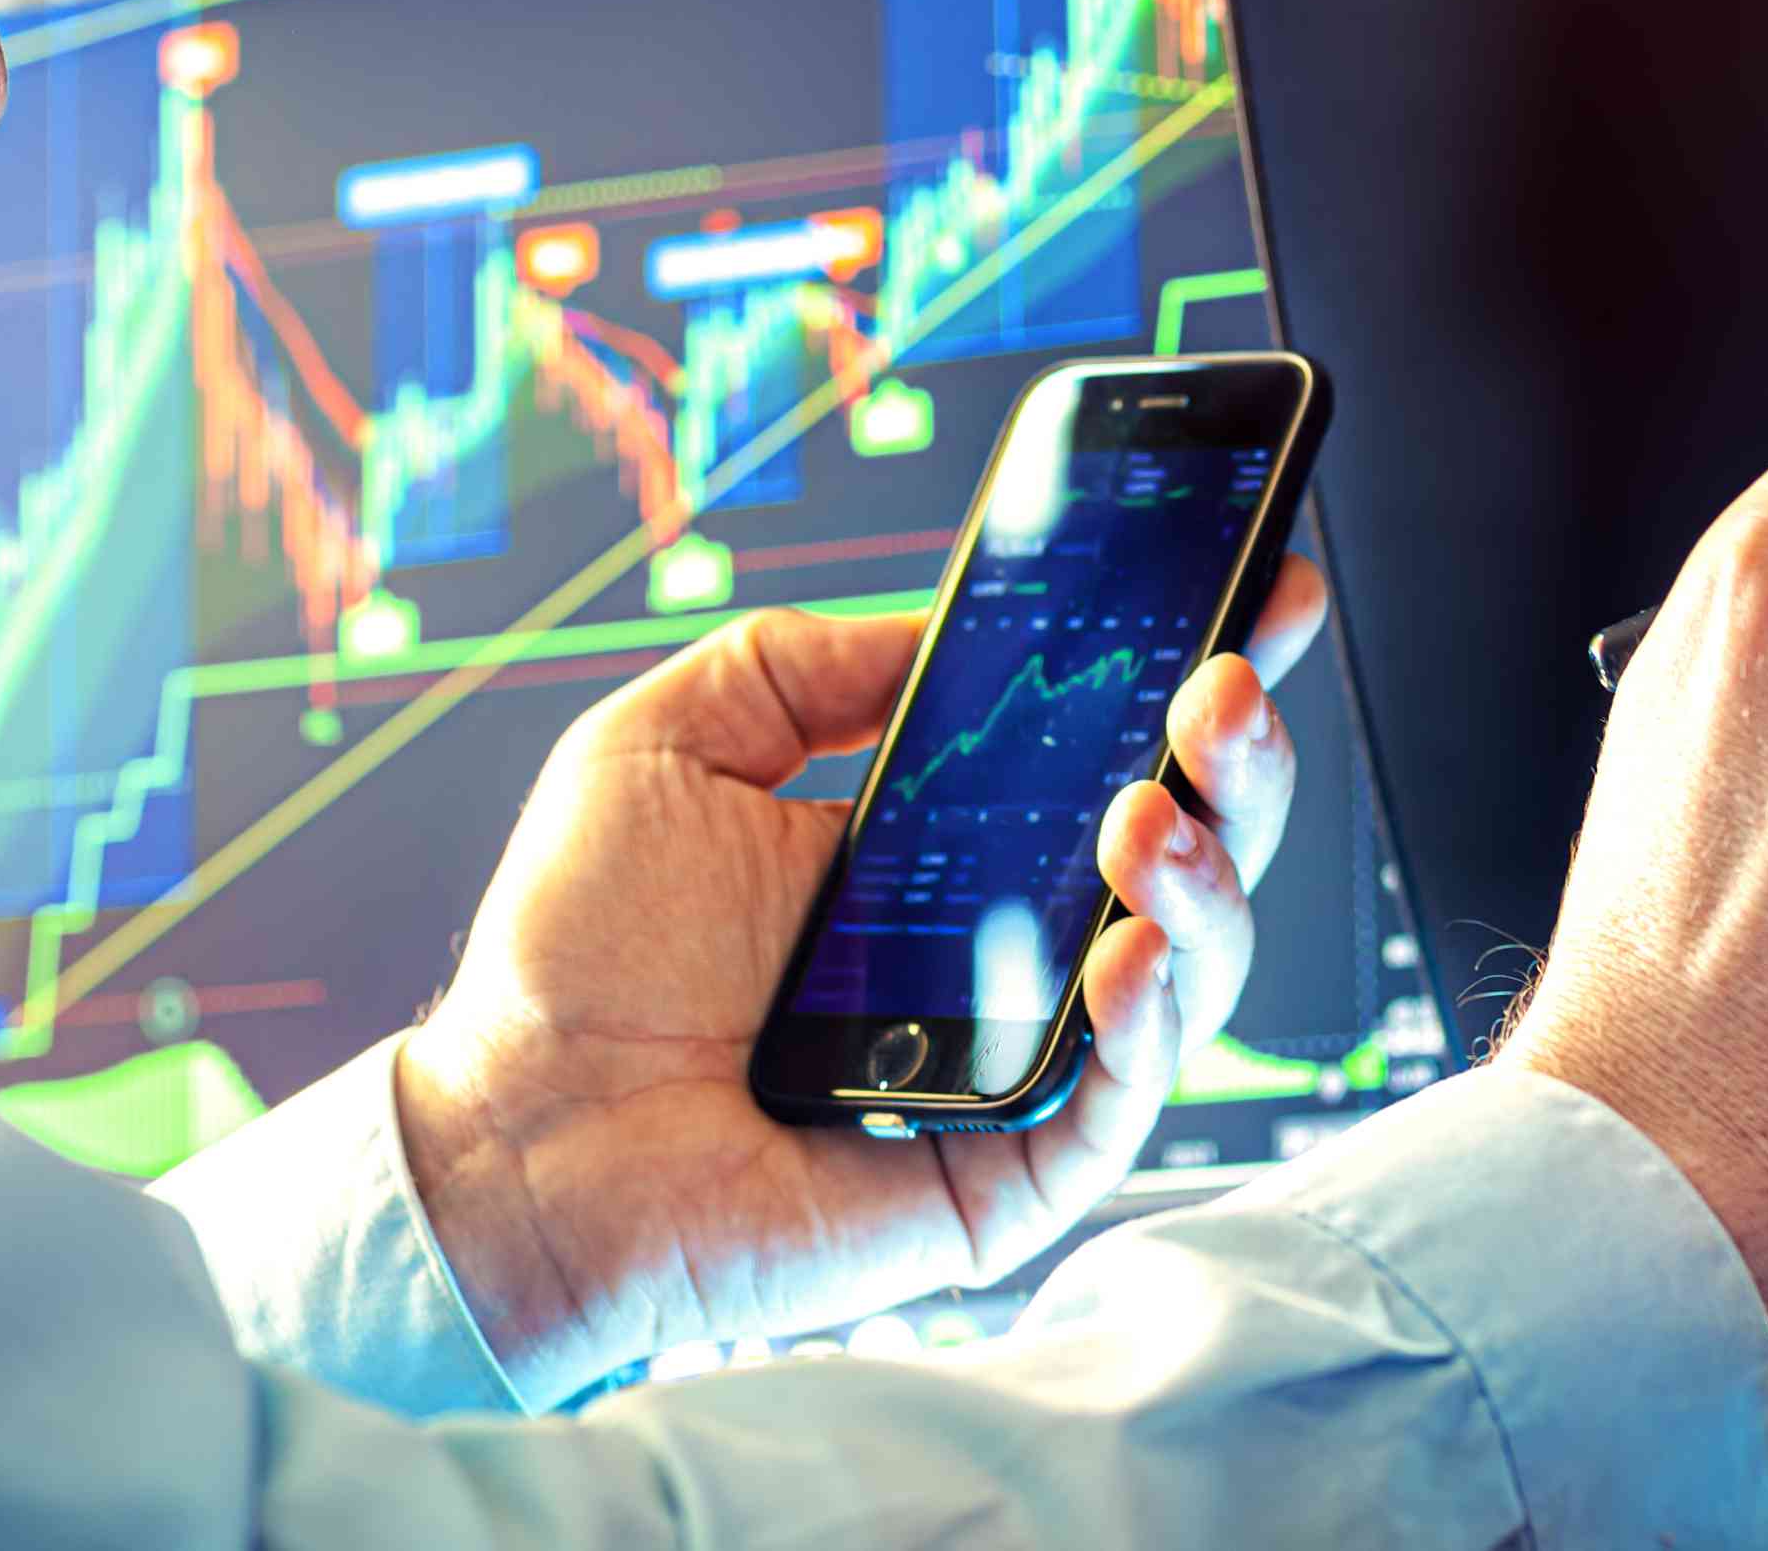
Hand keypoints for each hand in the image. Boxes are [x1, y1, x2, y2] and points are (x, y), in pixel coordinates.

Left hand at [391, 564, 1329, 1404]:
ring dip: (1203, 882)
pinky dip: (1148, 1026)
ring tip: (1149, 818)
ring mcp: (1011, 1065)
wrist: (510, 1135)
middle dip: (1234, 764)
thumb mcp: (672, 742)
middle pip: (1185, 856)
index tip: (1257, 591)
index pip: (1105, 754)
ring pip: (1187, 977)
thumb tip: (939, 624)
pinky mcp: (1001, 1176)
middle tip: (1220, 690)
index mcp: (938, 852)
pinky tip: (1128, 953)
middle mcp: (998, 954)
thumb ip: (807, 664)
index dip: (1195, 678)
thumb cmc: (570, 960)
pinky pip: (1119, 1106)